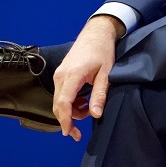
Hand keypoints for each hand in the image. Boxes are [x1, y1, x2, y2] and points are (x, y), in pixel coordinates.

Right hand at [51, 15, 120, 140]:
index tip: (70, 133)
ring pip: (59, 101)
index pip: (63, 103)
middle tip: (79, 133)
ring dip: (71, 111)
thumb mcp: (106, 73)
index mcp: (72, 75)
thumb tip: (96, 114)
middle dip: (68, 120)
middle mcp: (61, 76)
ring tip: (88, 110)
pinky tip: (83, 102)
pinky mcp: (61, 75)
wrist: (96, 33)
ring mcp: (59, 75)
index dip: (66, 120)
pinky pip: (61, 94)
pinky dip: (70, 103)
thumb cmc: (102, 51)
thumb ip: (100, 94)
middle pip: (58, 105)